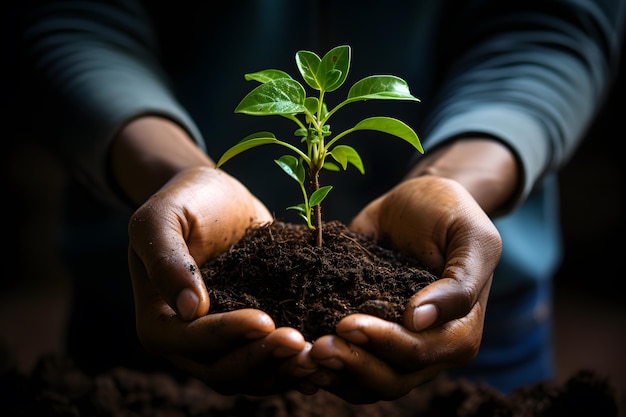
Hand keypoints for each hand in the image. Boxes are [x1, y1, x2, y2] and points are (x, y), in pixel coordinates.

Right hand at [128, 166, 318, 394]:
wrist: (217, 197)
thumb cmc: (185, 202)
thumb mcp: (162, 218)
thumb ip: (166, 259)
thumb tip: (190, 309)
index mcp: (158, 320)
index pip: (190, 339)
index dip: (227, 334)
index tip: (265, 320)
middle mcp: (187, 342)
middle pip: (222, 370)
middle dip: (262, 359)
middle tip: (300, 344)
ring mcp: (222, 343)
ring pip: (250, 375)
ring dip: (283, 370)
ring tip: (317, 357)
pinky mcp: (251, 335)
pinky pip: (271, 362)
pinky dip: (293, 364)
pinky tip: (322, 359)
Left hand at [306, 176, 501, 402]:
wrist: (418, 202)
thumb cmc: (450, 214)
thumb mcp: (470, 237)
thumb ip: (459, 282)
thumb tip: (418, 320)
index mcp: (459, 331)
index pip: (419, 353)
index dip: (384, 343)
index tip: (347, 322)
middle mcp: (428, 347)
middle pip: (391, 379)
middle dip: (353, 364)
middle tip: (316, 346)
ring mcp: (394, 344)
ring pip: (366, 383)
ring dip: (334, 374)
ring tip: (302, 355)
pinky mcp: (366, 333)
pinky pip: (347, 366)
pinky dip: (324, 367)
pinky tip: (298, 356)